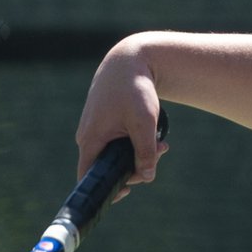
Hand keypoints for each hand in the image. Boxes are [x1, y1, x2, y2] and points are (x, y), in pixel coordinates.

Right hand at [74, 37, 168, 200]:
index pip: (88, 177)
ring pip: (117, 155)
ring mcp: (96, 130)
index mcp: (91, 140)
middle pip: (109, 167)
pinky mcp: (106, 124)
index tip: (126, 191)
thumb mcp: (144, 122)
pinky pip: (119, 143)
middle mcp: (88, 137)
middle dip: (135, 167)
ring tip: (163, 145)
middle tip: (159, 156)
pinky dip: (136, 143)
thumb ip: (145, 152)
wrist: (130, 60)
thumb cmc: (134, 89)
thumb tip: (146, 177)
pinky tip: (157, 138)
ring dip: (140, 154)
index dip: (104, 190)